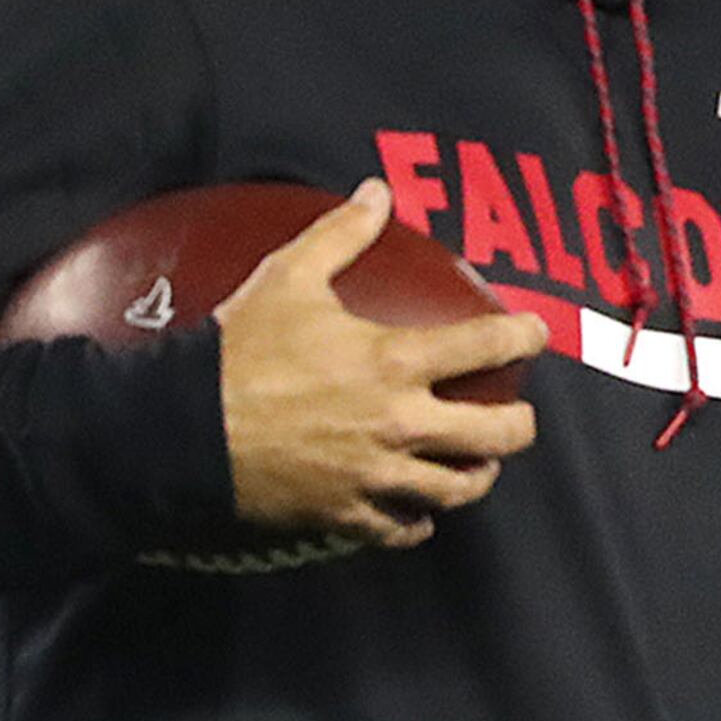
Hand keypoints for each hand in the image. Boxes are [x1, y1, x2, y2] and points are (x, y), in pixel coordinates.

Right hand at [212, 179, 547, 549]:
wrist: (182, 431)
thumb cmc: (236, 350)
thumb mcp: (288, 277)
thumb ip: (341, 234)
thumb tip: (377, 191)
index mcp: (394, 362)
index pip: (488, 346)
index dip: (525, 336)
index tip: (537, 334)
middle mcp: (399, 424)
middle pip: (497, 435)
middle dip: (519, 426)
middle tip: (518, 416)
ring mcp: (376, 476)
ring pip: (458, 489)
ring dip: (477, 476)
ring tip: (479, 465)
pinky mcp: (345, 515)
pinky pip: (402, 529)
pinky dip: (417, 522)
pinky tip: (418, 515)